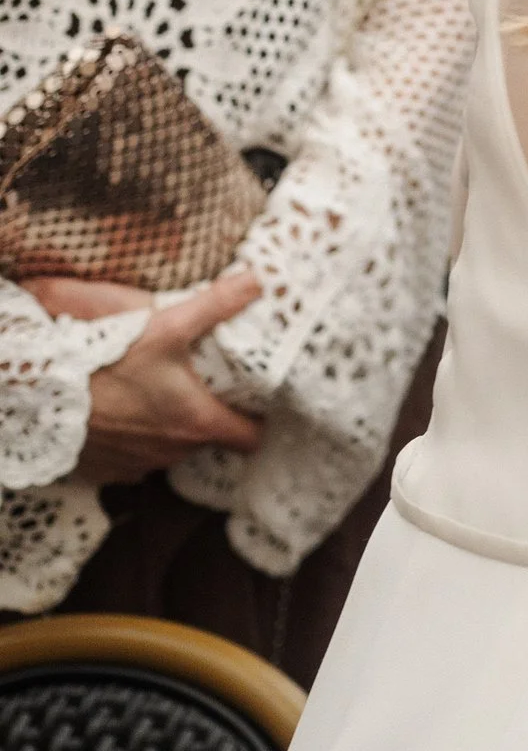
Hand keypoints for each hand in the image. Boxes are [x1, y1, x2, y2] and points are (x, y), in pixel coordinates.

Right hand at [60, 267, 264, 485]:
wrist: (47, 393)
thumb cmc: (111, 362)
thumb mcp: (168, 326)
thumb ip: (216, 304)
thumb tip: (257, 280)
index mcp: (198, 422)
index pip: (251, 439)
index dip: (258, 421)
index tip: (255, 405)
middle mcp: (173, 452)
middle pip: (208, 439)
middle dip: (208, 416)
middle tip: (203, 387)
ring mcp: (140, 466)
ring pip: (170, 449)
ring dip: (168, 428)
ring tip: (158, 395)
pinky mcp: (110, 470)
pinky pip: (134, 459)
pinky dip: (134, 440)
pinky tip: (124, 414)